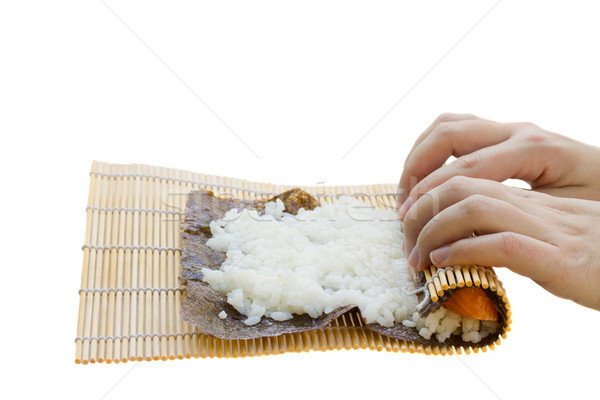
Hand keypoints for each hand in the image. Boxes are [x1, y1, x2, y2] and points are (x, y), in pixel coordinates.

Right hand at [397, 113, 599, 217]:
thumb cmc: (599, 200)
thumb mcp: (565, 214)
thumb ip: (516, 218)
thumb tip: (466, 237)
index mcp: (532, 149)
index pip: (464, 169)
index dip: (430, 196)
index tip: (410, 222)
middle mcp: (517, 131)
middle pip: (447, 134)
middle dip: (415, 170)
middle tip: (404, 206)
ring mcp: (510, 129)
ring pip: (447, 125)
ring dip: (418, 156)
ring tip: (407, 191)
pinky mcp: (504, 134)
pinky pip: (457, 130)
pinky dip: (432, 151)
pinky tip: (426, 178)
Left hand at [402, 176, 599, 309]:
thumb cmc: (599, 258)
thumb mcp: (550, 235)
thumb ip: (511, 228)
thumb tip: (463, 241)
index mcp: (530, 196)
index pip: (465, 175)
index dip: (427, 194)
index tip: (408, 222)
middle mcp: (536, 204)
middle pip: (460, 184)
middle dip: (420, 209)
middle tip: (405, 241)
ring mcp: (550, 228)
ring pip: (475, 207)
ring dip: (433, 231)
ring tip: (417, 256)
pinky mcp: (562, 259)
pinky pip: (503, 245)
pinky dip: (464, 252)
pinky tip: (443, 263)